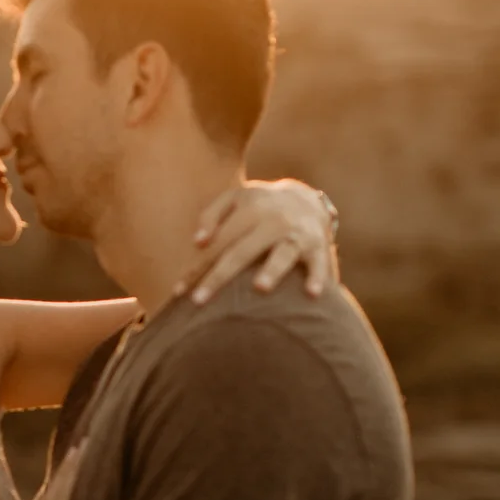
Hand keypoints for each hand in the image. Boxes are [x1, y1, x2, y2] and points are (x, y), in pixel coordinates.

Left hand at [176, 178, 336, 305]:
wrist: (307, 199)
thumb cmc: (260, 206)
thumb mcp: (235, 199)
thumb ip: (211, 215)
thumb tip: (198, 242)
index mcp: (248, 210)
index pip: (218, 243)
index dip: (197, 266)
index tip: (179, 292)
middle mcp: (272, 221)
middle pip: (241, 251)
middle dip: (219, 276)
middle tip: (199, 301)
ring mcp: (296, 234)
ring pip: (283, 253)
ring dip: (272, 270)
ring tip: (260, 287)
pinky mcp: (318, 246)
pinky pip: (320, 263)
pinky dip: (318, 277)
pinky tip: (312, 294)